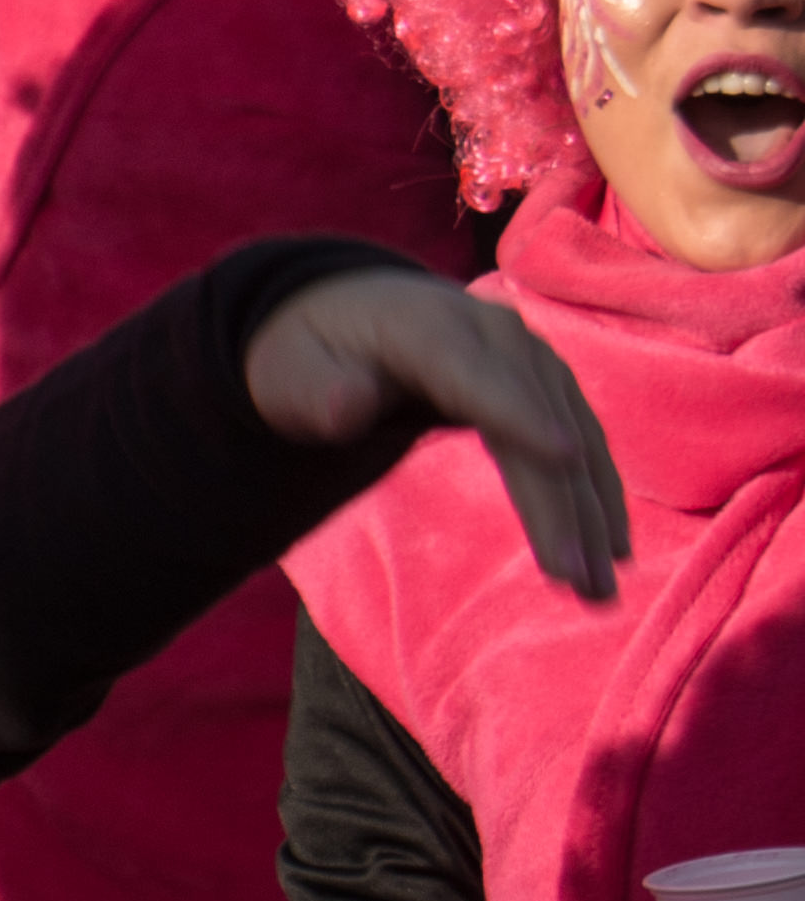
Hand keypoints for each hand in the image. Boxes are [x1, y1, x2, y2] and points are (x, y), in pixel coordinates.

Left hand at [241, 268, 627, 601]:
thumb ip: (315, 390)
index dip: (519, 414)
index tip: (561, 458)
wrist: (354, 313)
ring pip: (571, 439)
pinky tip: (612, 549)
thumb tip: (345, 408)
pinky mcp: (548, 389)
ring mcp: (530, 360)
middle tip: (576, 578)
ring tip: (601, 587)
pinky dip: (597, 496)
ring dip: (592, 512)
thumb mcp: (289, 370)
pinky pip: (581, 444)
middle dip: (561, 499)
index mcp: (426, 327)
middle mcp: (494, 336)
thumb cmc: (315, 353)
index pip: (476, 375)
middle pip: (537, 420)